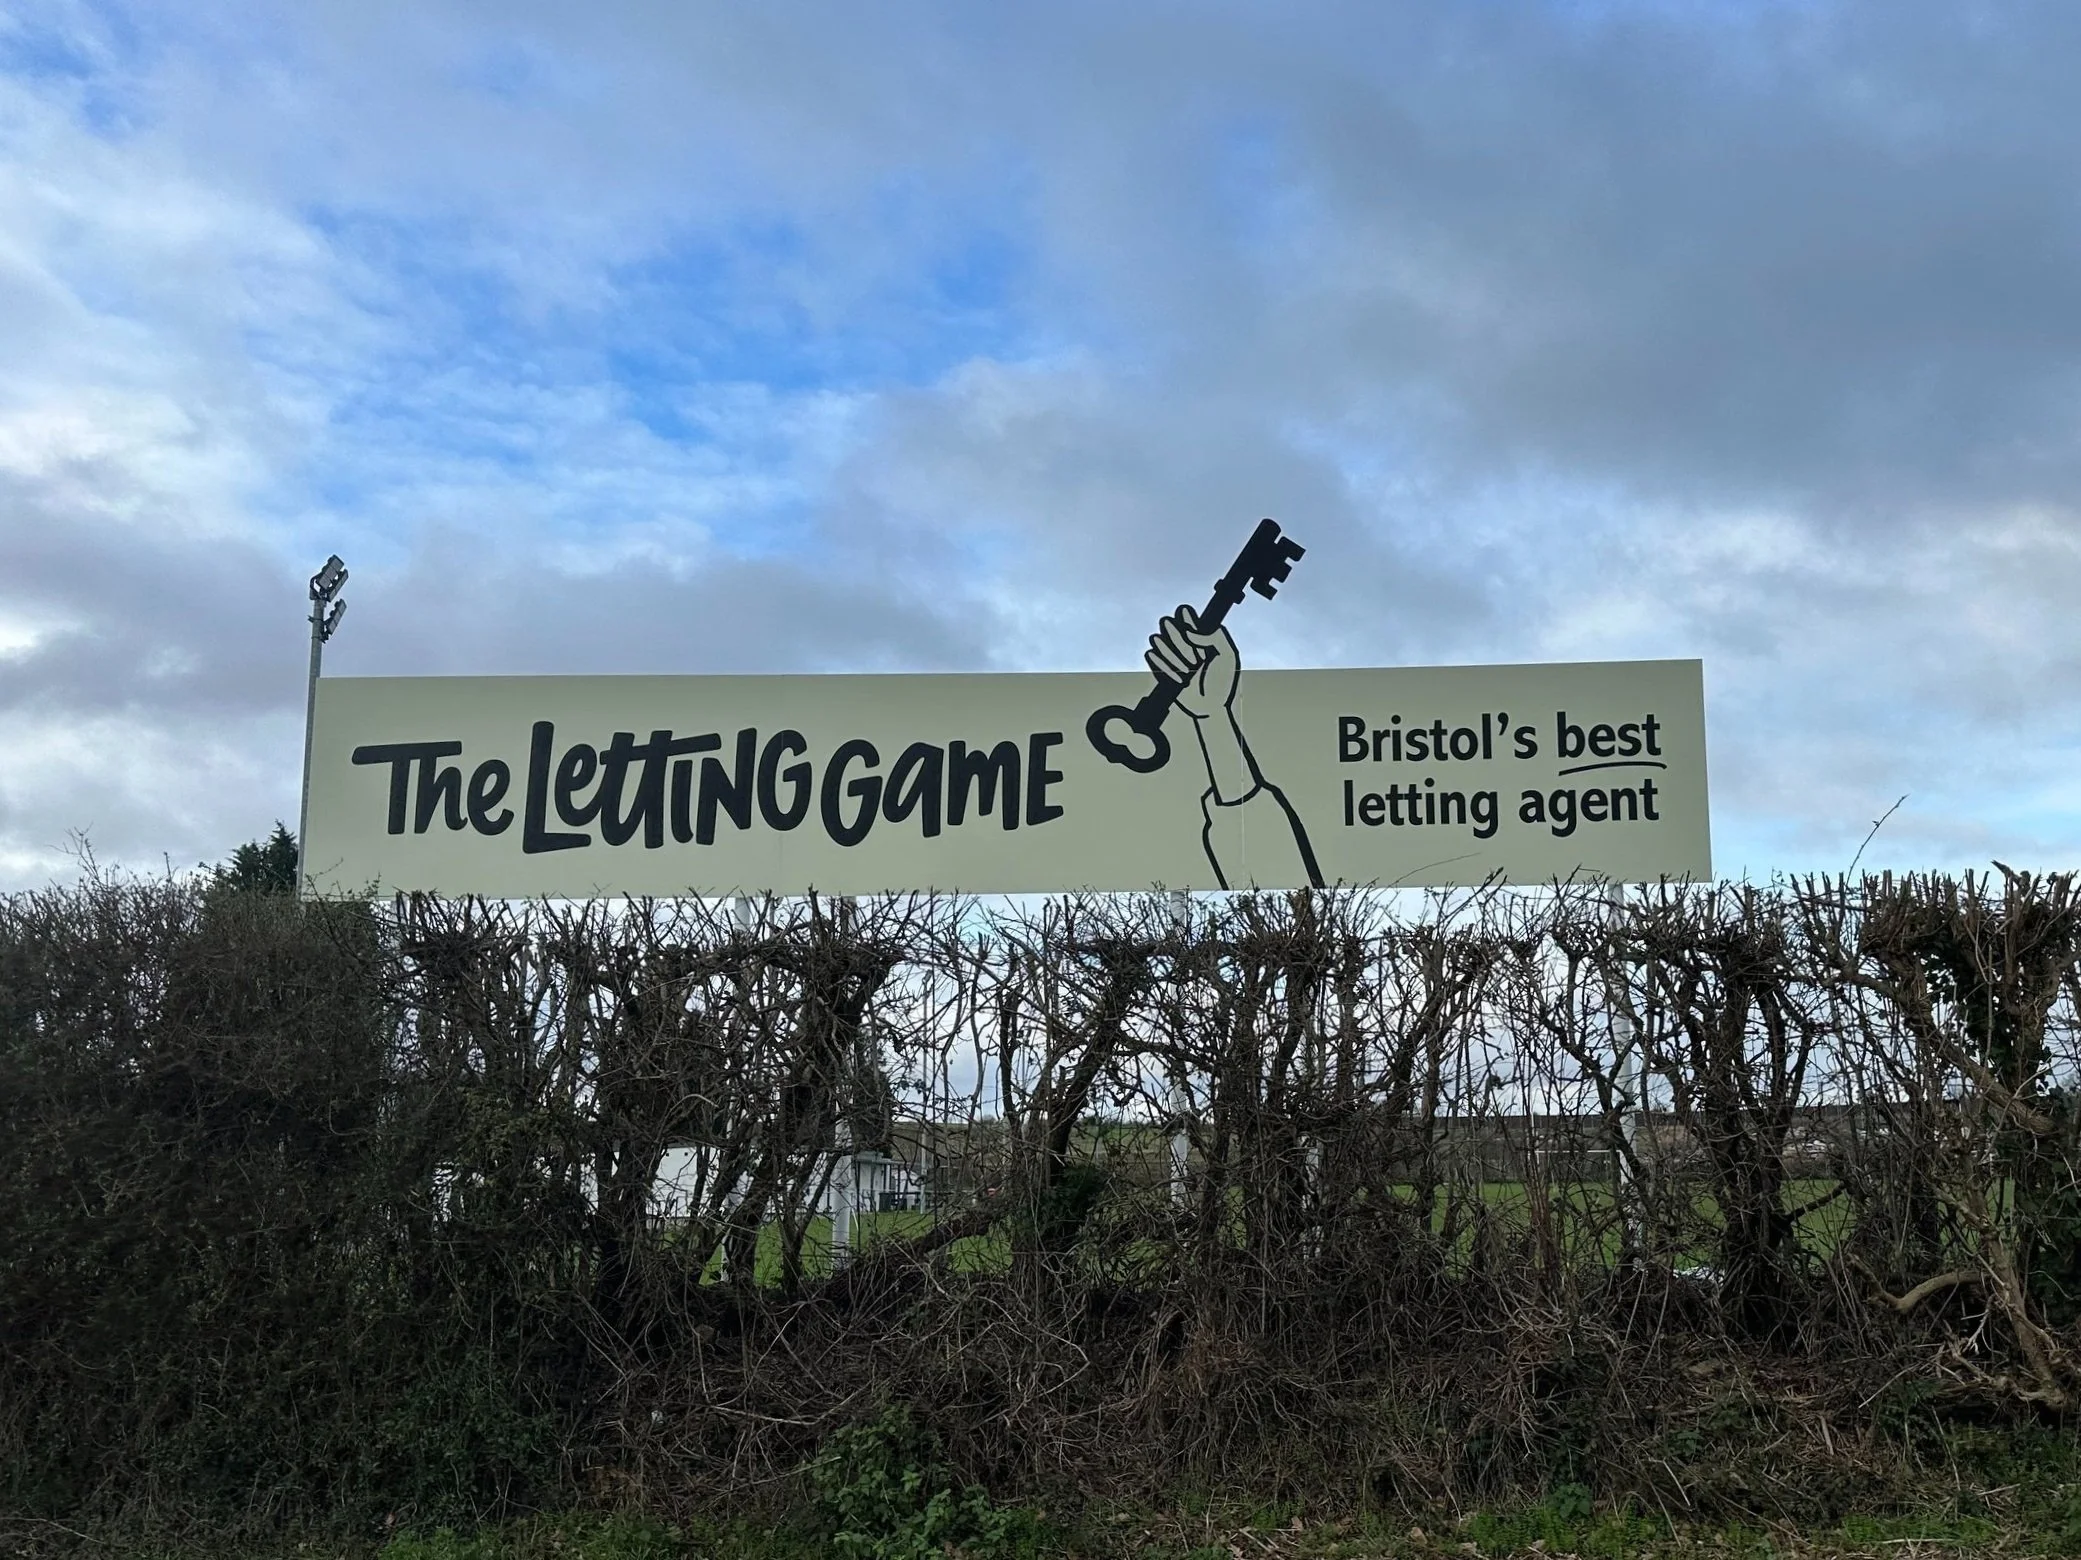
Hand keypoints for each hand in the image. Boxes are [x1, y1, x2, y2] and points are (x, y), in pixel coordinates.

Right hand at [1145, 604, 1238, 720]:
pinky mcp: (1159, 667)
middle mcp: (1182, 639)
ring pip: (1156, 639)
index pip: (1183, 612)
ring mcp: (1169, 652)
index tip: (1194, 637)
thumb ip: (1215, 636)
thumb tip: (1190, 633)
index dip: (1185, 621)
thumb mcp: (1229, 655)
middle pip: (1166, 623)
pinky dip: (1164, 668)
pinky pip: (1150, 655)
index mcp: (1199, 631)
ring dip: (1173, 657)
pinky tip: (1179, 679)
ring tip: (1189, 671)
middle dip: (1179, 642)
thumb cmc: (1222, 682)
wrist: (1210, 706)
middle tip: (1195, 659)